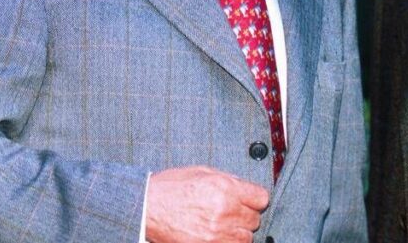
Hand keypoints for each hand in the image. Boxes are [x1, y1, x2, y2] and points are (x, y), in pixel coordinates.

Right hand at [145, 165, 269, 242]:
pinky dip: (227, 242)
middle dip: (245, 215)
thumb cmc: (172, 187)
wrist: (146, 207)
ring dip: (238, 232)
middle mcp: (225, 211)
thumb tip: (246, 189)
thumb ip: (229, 181)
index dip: (255, 199)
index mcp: (226, 188)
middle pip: (254, 219)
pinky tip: (217, 235)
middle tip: (231, 212)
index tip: (249, 200)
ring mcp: (216, 233)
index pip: (262, 198)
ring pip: (246, 238)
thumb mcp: (203, 172)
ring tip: (224, 225)